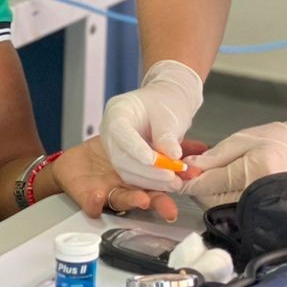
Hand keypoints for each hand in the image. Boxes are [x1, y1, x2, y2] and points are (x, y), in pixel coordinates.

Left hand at [48, 136, 181, 221]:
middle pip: (146, 198)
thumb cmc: (108, 156)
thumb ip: (169, 143)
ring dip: (132, 201)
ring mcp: (109, 192)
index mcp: (142, 178)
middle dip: (159, 203)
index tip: (189, 179)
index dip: (176, 182)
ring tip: (142, 200)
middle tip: (170, 208)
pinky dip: (94, 202)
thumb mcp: (141, 141)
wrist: (75, 164)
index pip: (162, 183)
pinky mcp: (87, 196)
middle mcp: (128, 188)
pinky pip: (91, 202)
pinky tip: (98, 197)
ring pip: (122, 200)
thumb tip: (201, 147)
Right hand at [103, 59, 203, 192]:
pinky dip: (153, 182)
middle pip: (121, 156)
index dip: (135, 147)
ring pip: (127, 171)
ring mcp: (116, 148)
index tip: (152, 159)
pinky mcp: (125, 162)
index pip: (120, 131)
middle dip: (148, 170)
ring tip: (176, 182)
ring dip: (152, 180)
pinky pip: (135, 176)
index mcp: (117, 111)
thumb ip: (167, 135)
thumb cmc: (165, 103)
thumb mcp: (169, 114)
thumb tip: (172, 155)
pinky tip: (170, 183)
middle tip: (171, 176)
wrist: (167, 106)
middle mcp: (111, 132)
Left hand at [183, 105, 286, 206]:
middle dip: (197, 186)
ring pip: (218, 208)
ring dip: (209, 194)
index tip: (177, 175)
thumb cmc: (281, 139)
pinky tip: (225, 186)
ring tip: (214, 175)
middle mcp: (256, 195)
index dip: (188, 180)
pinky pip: (231, 211)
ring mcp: (260, 209)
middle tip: (195, 171)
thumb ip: (215, 156)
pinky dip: (222, 200)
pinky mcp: (261, 215)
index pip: (207, 184)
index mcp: (252, 172)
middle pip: (209, 200)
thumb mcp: (243, 139)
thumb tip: (190, 168)